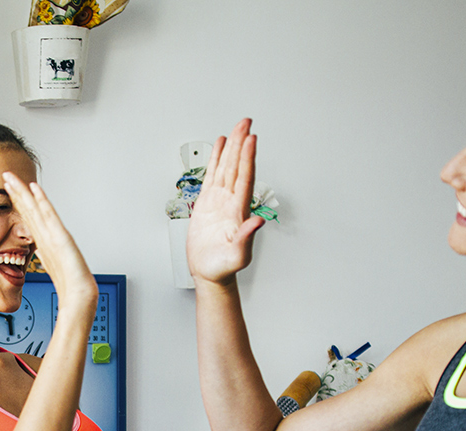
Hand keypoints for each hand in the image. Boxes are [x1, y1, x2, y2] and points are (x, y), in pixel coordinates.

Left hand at [2, 171, 96, 314]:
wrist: (79, 295)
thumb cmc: (70, 285)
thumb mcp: (51, 268)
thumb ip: (44, 257)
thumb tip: (36, 252)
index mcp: (45, 241)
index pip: (28, 217)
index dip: (18, 202)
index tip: (8, 190)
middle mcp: (49, 234)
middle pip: (31, 208)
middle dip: (18, 191)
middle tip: (6, 175)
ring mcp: (56, 234)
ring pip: (37, 207)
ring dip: (25, 190)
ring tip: (13, 177)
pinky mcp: (61, 237)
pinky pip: (49, 214)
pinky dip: (42, 200)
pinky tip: (35, 188)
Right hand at [187, 118, 266, 283]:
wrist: (209, 273)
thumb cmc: (223, 268)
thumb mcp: (238, 257)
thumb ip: (247, 239)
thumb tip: (258, 221)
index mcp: (238, 211)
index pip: (245, 179)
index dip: (248, 158)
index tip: (251, 139)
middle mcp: (231, 202)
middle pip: (237, 167)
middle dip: (241, 144)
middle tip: (246, 122)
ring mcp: (220, 201)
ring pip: (226, 168)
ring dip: (231, 147)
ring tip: (236, 127)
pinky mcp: (208, 204)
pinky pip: (212, 176)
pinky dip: (216, 159)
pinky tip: (220, 146)